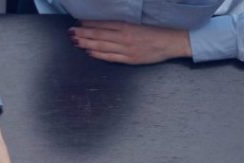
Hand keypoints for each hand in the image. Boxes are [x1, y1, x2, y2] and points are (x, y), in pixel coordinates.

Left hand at [69, 21, 191, 64]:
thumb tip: (107, 22)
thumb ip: (124, 23)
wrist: (173, 41)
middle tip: (70, 32)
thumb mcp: (140, 22)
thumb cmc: (158, 30)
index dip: (89, 23)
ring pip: (101, 46)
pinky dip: (98, 55)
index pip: (103, 23)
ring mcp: (126, 49)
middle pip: (98, 35)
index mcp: (127, 25)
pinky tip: (89, 52)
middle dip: (82, 33)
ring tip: (75, 41)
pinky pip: (110, 57)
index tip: (78, 22)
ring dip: (86, 44)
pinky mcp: (129, 59)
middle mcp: (124, 37)